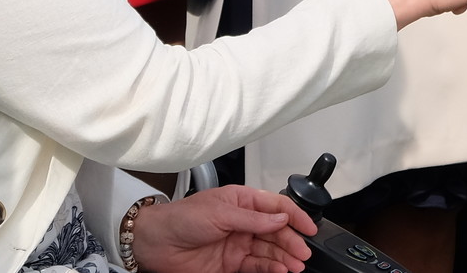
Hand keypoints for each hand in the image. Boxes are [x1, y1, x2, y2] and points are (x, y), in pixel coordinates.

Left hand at [132, 187, 317, 272]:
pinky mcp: (231, 264)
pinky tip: (280, 269)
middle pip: (276, 232)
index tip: (310, 227)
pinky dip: (271, 268)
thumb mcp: (220, 212)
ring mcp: (238, 244)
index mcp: (242, 201)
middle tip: (304, 251)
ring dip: (284, 257)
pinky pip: (257, 266)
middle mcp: (243, 222)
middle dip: (292, 241)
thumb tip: (280, 219)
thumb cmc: (182, 218)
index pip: (275, 207)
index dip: (295, 216)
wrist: (156, 243)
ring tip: (296, 264)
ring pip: (269, 250)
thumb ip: (253, 219)